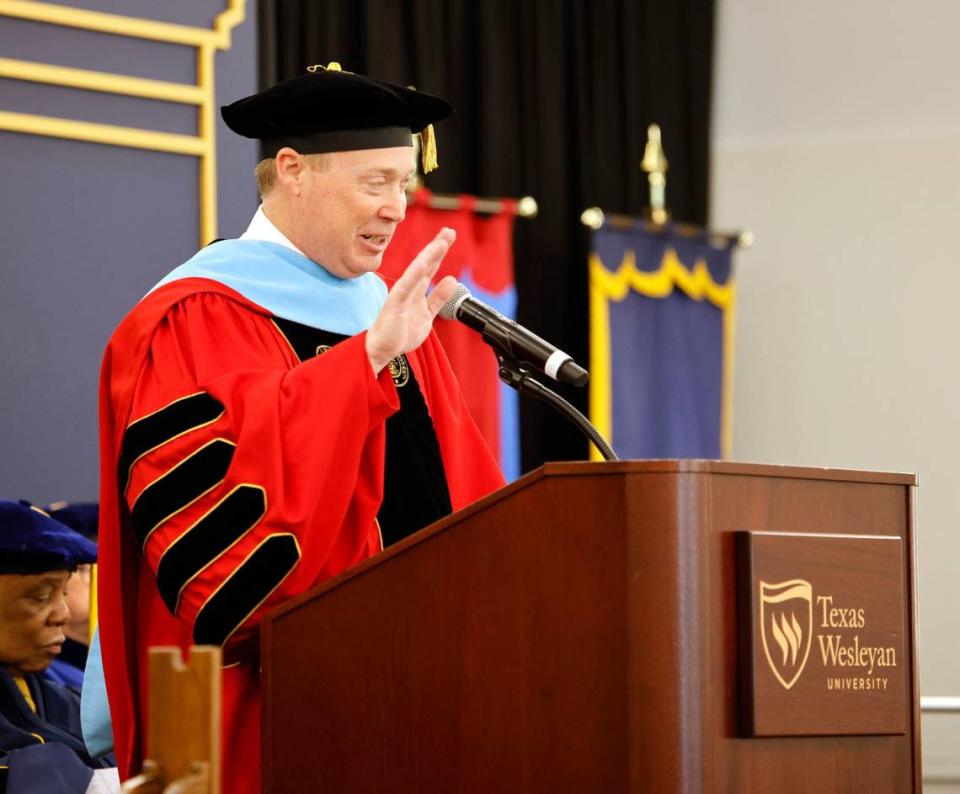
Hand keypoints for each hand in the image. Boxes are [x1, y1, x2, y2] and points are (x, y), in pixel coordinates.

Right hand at [366, 227, 458, 373]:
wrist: (382, 351)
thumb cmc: (401, 333)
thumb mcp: (427, 314)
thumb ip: (438, 298)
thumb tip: (452, 279)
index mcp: (417, 291)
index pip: (430, 267)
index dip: (439, 252)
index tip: (449, 235)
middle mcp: (409, 289)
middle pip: (425, 264)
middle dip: (437, 247)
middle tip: (449, 231)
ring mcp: (401, 295)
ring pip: (417, 272)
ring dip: (429, 257)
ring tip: (441, 243)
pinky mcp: (394, 305)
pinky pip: (405, 288)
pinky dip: (414, 275)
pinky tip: (423, 264)